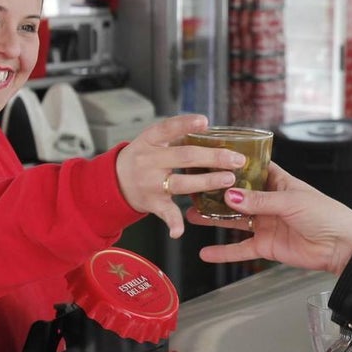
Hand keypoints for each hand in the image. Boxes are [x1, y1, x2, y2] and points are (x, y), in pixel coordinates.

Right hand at [114, 114, 246, 237]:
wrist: (113, 181)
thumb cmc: (143, 157)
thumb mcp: (152, 142)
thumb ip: (177, 137)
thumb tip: (212, 133)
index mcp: (149, 141)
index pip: (168, 128)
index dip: (185, 124)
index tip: (205, 121)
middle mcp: (148, 161)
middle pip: (184, 157)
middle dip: (213, 157)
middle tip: (237, 159)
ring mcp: (150, 183)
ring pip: (181, 183)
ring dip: (206, 182)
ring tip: (228, 179)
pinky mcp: (152, 203)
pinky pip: (165, 213)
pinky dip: (172, 223)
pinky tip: (179, 230)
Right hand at [191, 163, 351, 274]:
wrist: (341, 247)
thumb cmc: (326, 215)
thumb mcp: (291, 201)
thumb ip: (259, 201)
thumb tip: (230, 197)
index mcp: (279, 183)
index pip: (253, 170)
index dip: (235, 165)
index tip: (212, 159)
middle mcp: (270, 202)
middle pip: (238, 196)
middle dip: (217, 193)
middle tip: (193, 189)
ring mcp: (266, 224)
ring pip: (235, 221)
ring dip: (214, 219)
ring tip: (192, 215)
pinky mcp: (267, 246)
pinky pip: (241, 248)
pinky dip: (224, 251)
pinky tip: (206, 252)